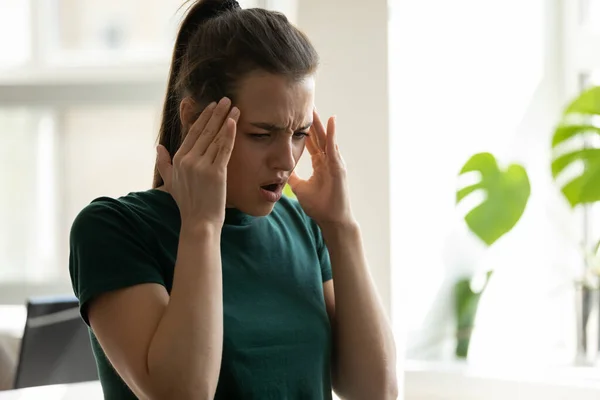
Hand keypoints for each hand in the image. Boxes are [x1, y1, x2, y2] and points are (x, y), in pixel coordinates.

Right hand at [156, 97, 239, 227]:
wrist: (199, 222)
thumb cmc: (188, 204)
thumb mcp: (170, 182)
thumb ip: (163, 163)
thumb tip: (158, 147)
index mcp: (178, 159)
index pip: (192, 133)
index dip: (203, 118)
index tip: (212, 106)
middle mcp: (188, 160)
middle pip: (205, 131)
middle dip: (216, 113)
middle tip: (226, 100)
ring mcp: (202, 166)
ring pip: (215, 137)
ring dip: (226, 120)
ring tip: (235, 107)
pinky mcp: (216, 173)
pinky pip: (224, 149)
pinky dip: (229, 134)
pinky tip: (234, 122)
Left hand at [288, 110, 353, 225]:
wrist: (332, 220)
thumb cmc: (320, 206)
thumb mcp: (299, 188)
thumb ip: (292, 177)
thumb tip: (280, 170)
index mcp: (320, 164)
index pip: (311, 141)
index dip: (304, 129)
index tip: (296, 115)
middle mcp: (329, 160)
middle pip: (318, 136)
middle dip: (311, 121)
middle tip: (305, 103)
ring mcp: (335, 162)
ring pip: (326, 138)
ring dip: (321, 122)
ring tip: (315, 107)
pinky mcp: (339, 167)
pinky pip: (334, 147)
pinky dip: (332, 133)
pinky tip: (330, 120)